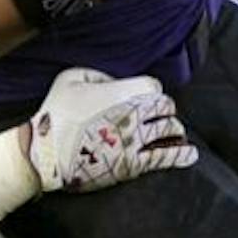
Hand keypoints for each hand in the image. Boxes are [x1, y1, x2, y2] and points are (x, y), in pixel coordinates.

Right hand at [24, 67, 196, 193]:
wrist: (46, 153)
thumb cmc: (55, 114)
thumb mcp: (70, 78)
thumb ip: (98, 74)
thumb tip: (114, 80)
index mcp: (120, 92)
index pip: (153, 86)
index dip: (151, 90)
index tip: (146, 96)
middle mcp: (133, 115)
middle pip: (166, 107)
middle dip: (165, 109)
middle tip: (162, 114)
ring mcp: (135, 141)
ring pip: (169, 131)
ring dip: (174, 129)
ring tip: (174, 132)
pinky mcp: (133, 164)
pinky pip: (165, 158)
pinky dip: (182, 155)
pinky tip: (190, 154)